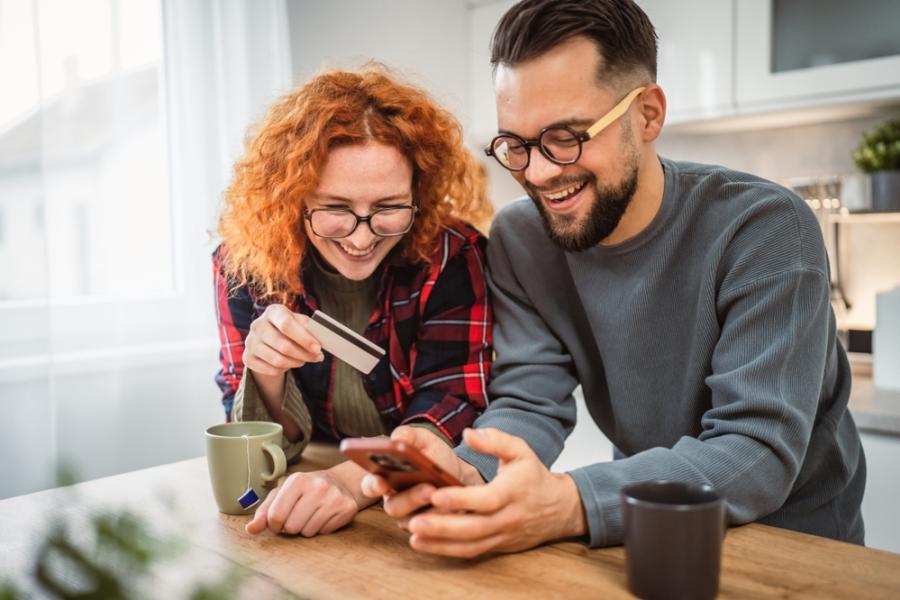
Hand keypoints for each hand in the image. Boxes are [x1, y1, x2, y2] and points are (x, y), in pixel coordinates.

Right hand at [243, 304, 323, 376]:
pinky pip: (271, 370)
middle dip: (304, 354)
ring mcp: (250, 342)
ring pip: (278, 360)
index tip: (318, 348)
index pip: (286, 324)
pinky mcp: (247, 358)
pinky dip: (285, 370)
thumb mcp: (299, 323)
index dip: (304, 338)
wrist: (268, 339)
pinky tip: (290, 363)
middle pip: (283, 345)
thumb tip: (322, 338)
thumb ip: (310, 328)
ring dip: (297, 362)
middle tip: (318, 357)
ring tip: (305, 359)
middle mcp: (257, 325)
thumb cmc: (290, 328)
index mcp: (273, 312)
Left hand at [245, 461, 373, 536]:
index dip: (274, 524)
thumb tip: (250, 529)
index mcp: (297, 480)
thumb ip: (264, 511)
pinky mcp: (347, 509)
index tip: (279, 519)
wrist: (339, 482)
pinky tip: (324, 515)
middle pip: (292, 527)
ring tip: (311, 514)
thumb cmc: (305, 489)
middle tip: (298, 515)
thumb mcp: (282, 494)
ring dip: (306, 528)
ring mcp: (334, 498)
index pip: (275, 516)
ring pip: (308, 532)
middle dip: (291, 526)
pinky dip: (321, 528)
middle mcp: (318, 486)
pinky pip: (324, 532)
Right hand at [359, 426, 484, 520]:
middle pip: (393, 507)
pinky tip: (456, 508)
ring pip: (414, 522)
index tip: (381, 481)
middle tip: (428, 488)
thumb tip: (396, 439)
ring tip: (447, 498)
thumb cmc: (434, 455)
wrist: (459, 472)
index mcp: (385, 479)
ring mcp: (411, 519)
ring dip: (430, 511)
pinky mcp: (430, 531)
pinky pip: (433, 533)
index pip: (370, 486)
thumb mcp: (422, 440)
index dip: (372, 486)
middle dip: (410, 498)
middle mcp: (394, 502)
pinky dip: (444, 520)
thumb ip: (407, 435)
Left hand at [403, 428, 587, 557]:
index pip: (486, 499)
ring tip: (414, 537)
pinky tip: (424, 544)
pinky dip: (447, 551)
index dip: (461, 499)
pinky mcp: (498, 546)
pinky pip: (472, 552)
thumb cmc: (533, 476)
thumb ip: (495, 440)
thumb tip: (469, 433)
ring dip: (440, 544)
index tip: (437, 494)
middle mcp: (507, 517)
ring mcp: (502, 535)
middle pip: (474, 527)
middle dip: (443, 527)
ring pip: (471, 545)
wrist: (560, 509)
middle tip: (414, 522)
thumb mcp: (520, 450)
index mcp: (513, 491)